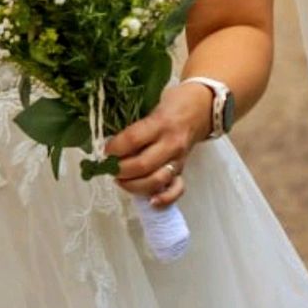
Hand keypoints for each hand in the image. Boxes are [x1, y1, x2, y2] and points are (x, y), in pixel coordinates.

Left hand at [103, 82, 212, 207]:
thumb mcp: (152, 108)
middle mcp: (171, 143)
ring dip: (134, 185)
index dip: (114, 148)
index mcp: (161, 123)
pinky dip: (163, 199)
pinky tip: (150, 201)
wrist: (202, 108)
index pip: (133, 139)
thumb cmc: (172, 106)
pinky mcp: (184, 170)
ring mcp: (179, 159)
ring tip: (121, 180)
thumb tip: (110, 147)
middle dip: (120, 170)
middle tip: (109, 168)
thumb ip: (135, 128)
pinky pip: (176, 189)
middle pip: (142, 165)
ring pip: (156, 181)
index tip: (105, 151)